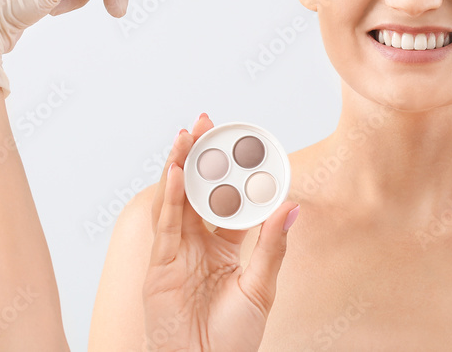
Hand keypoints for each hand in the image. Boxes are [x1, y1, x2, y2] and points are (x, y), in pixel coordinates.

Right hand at [143, 113, 299, 351]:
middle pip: (197, 191)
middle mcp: (199, 245)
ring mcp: (177, 253)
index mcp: (225, 248)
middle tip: (207, 122)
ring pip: (177, 199)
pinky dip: (168, 196)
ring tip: (188, 133)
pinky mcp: (159, 265)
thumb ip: (272, 246)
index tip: (242, 142)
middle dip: (200, 156)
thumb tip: (291, 206)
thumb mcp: (260, 287)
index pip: (228, 199)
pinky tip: (174, 170)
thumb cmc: (233, 339)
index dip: (232, 172)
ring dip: (180, 165)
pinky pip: (165, 225)